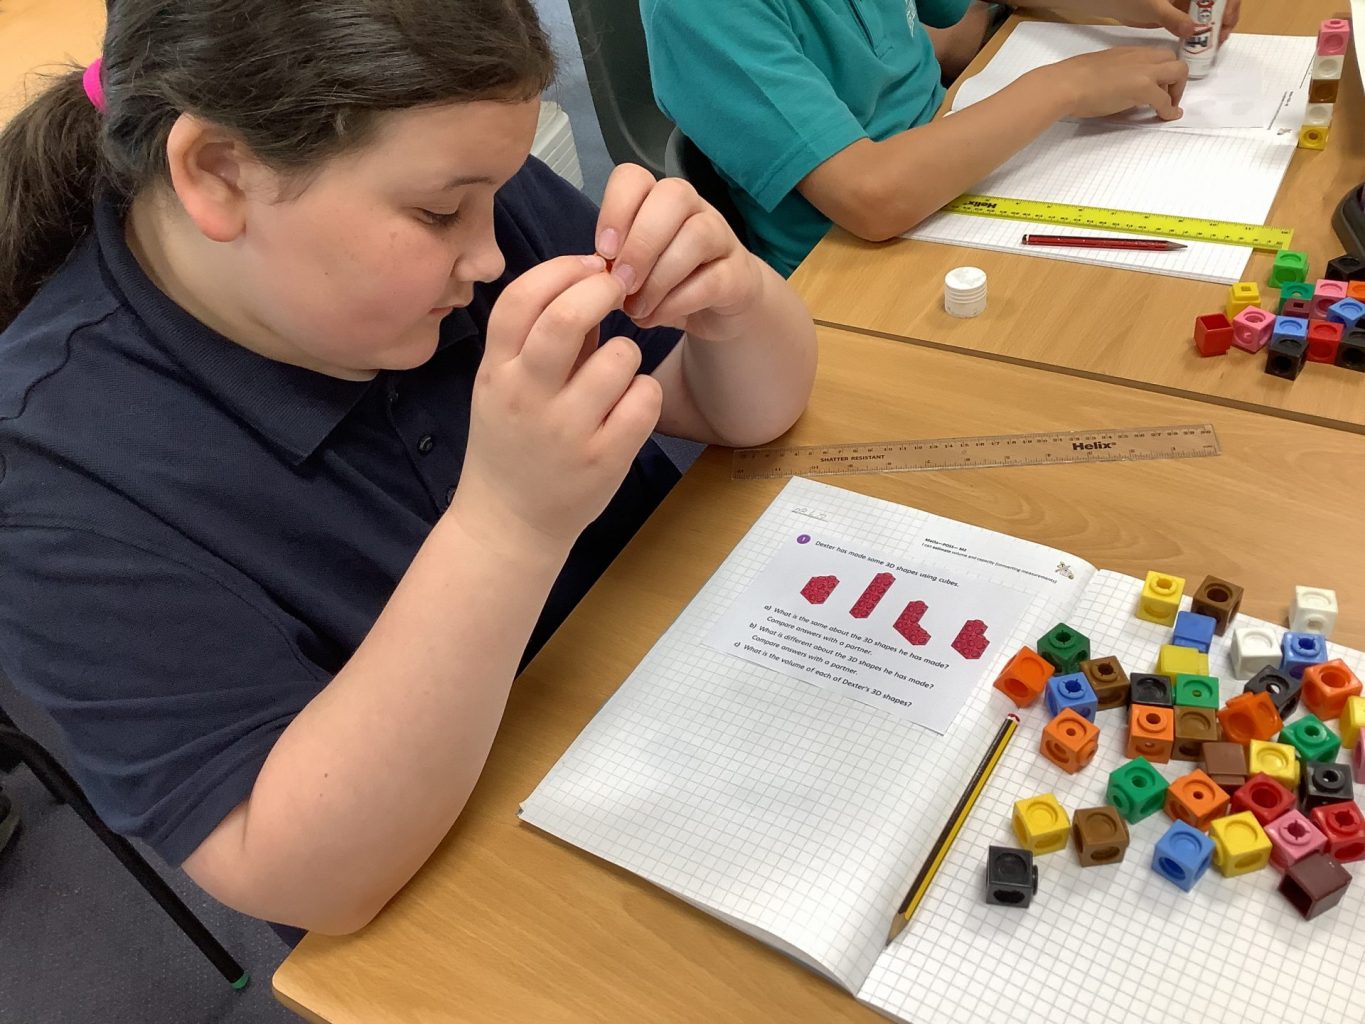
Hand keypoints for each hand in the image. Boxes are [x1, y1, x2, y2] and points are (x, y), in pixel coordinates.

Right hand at [456, 255, 662, 547]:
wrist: (508, 522)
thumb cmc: (512, 441)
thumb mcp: (504, 385)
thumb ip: (540, 336)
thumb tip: (590, 279)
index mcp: (496, 371)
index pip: (520, 297)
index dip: (562, 269)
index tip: (590, 266)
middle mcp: (526, 396)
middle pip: (567, 317)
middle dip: (603, 290)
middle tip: (619, 291)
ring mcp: (566, 430)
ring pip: (620, 356)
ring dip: (628, 352)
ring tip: (617, 372)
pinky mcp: (604, 458)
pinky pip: (645, 399)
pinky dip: (645, 393)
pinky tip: (630, 405)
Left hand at [594, 164, 764, 342]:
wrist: (720, 309)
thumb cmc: (669, 283)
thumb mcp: (634, 273)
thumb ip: (614, 268)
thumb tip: (593, 277)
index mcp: (657, 200)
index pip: (634, 178)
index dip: (616, 210)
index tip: (604, 252)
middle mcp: (693, 208)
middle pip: (672, 196)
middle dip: (640, 243)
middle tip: (622, 283)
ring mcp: (721, 237)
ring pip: (697, 235)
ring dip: (659, 276)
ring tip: (637, 308)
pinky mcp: (738, 274)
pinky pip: (712, 279)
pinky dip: (678, 302)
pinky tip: (657, 317)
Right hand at [1040, 45, 1189, 120]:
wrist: (1065, 85)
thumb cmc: (1071, 81)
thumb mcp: (1098, 70)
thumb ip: (1113, 75)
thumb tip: (1116, 89)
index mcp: (1127, 53)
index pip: (1156, 56)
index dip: (1161, 71)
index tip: (1158, 85)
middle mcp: (1139, 57)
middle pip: (1173, 60)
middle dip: (1175, 79)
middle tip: (1167, 97)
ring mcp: (1144, 71)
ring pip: (1179, 72)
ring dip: (1178, 90)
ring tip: (1168, 107)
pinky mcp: (1144, 88)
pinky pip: (1166, 100)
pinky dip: (1169, 110)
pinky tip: (1166, 117)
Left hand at [1085, 0, 1239, 43]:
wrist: (1114, 3)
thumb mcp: (1155, 7)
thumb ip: (1174, 18)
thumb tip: (1193, 30)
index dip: (1229, 7)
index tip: (1226, 22)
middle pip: (1217, 5)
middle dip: (1223, 20)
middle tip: (1220, 39)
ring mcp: (1186, 4)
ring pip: (1208, 15)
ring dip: (1212, 29)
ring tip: (1212, 46)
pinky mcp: (1178, 15)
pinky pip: (1194, 23)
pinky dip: (1198, 34)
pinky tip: (1198, 47)